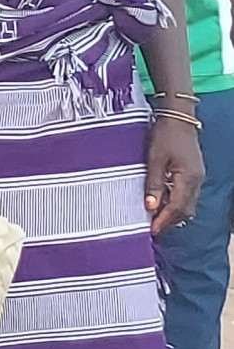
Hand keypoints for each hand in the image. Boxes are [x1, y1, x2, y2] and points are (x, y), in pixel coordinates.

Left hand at [147, 115, 203, 234]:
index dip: (165, 220)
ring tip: (155, 219)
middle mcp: (196, 180)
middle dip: (170, 221)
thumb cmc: (165, 136)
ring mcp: (197, 177)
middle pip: (185, 209)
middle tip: (153, 229)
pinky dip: (176, 203)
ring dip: (173, 213)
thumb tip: (151, 206)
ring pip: (188, 203)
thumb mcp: (155, 159)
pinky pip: (187, 195)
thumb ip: (154, 183)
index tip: (152, 230)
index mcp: (188, 178)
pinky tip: (162, 203)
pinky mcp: (193, 173)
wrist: (178, 118)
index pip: (177, 207)